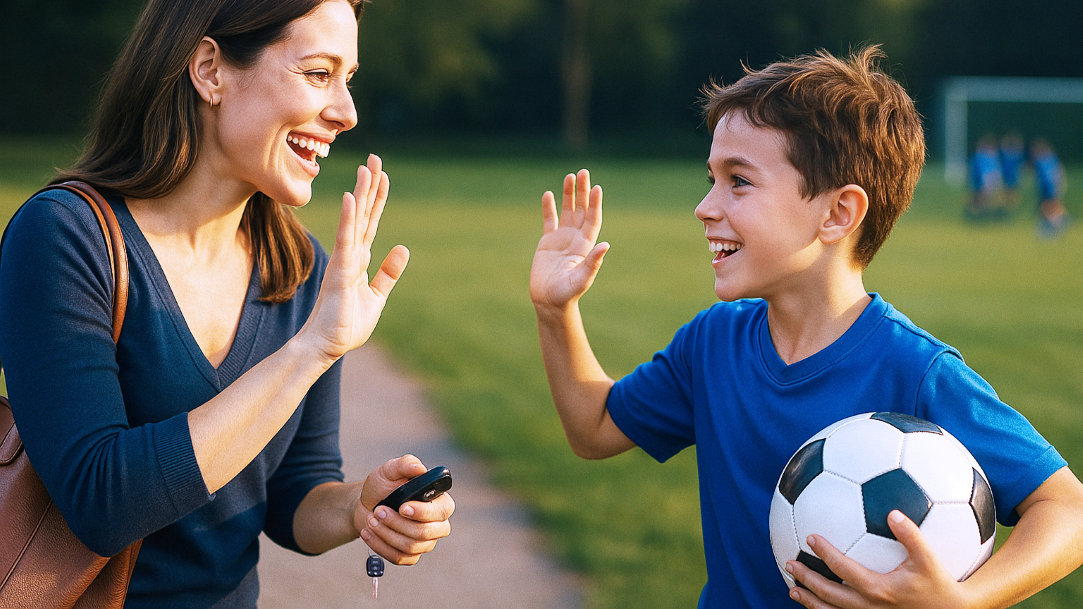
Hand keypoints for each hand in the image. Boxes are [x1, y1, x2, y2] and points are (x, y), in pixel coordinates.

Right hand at [304, 154, 408, 360]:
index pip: (371, 222)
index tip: (382, 174)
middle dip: (370, 186)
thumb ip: (388, 273)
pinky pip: (347, 239)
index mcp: (360, 259)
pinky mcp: (340, 271)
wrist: (326, 345)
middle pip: (364, 214)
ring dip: (362, 194)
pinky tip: (354, 198)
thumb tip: (402, 248)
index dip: (377, 198)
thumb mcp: (377, 296)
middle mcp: (351, 254)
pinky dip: (351, 218)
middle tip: (375, 158)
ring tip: (367, 167)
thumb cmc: (347, 324)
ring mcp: (345, 260)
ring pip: (356, 220)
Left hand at [354, 455, 454, 564]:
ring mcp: (425, 542)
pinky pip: (398, 557)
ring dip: (386, 533)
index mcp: (439, 501)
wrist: (366, 504)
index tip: (402, 507)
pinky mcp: (410, 556)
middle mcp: (437, 524)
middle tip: (379, 511)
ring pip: (410, 546)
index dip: (423, 512)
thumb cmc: (383, 486)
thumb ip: (405, 464)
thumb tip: (420, 469)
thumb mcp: (389, 470)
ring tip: (371, 519)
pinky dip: (379, 545)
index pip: (442, 512)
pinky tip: (368, 532)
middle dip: (398, 524)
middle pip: (426, 533)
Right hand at [529, 169, 609, 312]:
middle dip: (583, 191)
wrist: (549, 302)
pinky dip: (549, 207)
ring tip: (569, 176)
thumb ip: (593, 262)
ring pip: (567, 211)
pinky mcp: (547, 242)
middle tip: (583, 172)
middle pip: (582, 210)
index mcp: (585, 245)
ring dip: (569, 194)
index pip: (592, 219)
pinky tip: (548, 194)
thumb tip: (606, 245)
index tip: (597, 188)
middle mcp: (576, 238)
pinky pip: (549, 220)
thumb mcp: (581, 279)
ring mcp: (562, 239)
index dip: (595, 204)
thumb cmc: (567, 294)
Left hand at [787, 511, 969, 608]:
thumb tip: (893, 512)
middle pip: (829, 594)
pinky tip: (815, 603)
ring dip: (810, 601)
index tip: (811, 537)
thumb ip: (911, 535)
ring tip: (793, 589)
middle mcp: (870, 606)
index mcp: (879, 589)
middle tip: (790, 563)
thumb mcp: (929, 558)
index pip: (843, 569)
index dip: (825, 553)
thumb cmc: (940, 583)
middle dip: (807, 579)